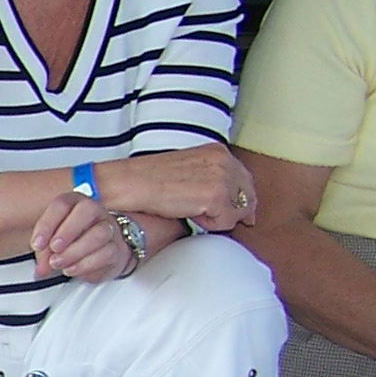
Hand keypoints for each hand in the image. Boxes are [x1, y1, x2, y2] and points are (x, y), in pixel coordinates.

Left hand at [31, 192, 132, 282]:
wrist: (100, 255)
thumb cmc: (71, 242)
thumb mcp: (51, 243)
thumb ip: (44, 252)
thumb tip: (41, 269)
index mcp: (73, 204)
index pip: (62, 204)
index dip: (47, 224)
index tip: (37, 244)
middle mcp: (94, 211)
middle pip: (88, 209)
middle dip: (68, 231)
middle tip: (54, 249)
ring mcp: (109, 228)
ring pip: (99, 233)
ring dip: (75, 251)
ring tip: (58, 263)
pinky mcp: (117, 248)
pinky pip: (107, 253)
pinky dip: (85, 264)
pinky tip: (71, 269)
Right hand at [100, 145, 255, 231]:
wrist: (128, 183)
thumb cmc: (146, 178)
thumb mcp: (185, 168)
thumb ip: (208, 176)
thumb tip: (225, 198)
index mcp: (216, 151)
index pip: (244, 178)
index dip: (242, 198)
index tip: (241, 212)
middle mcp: (224, 161)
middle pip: (247, 195)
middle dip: (236, 211)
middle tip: (221, 220)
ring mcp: (221, 178)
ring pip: (237, 211)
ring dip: (218, 218)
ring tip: (192, 213)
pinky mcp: (215, 197)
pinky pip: (224, 222)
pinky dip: (209, 225)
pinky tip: (189, 215)